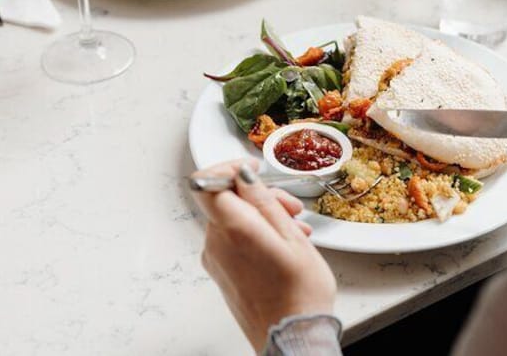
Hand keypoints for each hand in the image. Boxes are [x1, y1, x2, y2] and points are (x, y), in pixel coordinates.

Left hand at [190, 159, 336, 351]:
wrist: (292, 339)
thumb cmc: (298, 293)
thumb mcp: (290, 236)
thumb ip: (263, 201)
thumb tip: (243, 175)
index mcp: (233, 230)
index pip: (207, 183)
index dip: (228, 168)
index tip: (251, 168)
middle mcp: (216, 244)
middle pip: (226, 201)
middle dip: (258, 196)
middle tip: (291, 207)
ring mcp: (216, 260)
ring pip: (233, 221)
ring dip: (262, 216)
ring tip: (295, 229)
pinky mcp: (222, 273)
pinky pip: (234, 241)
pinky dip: (256, 234)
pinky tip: (284, 245)